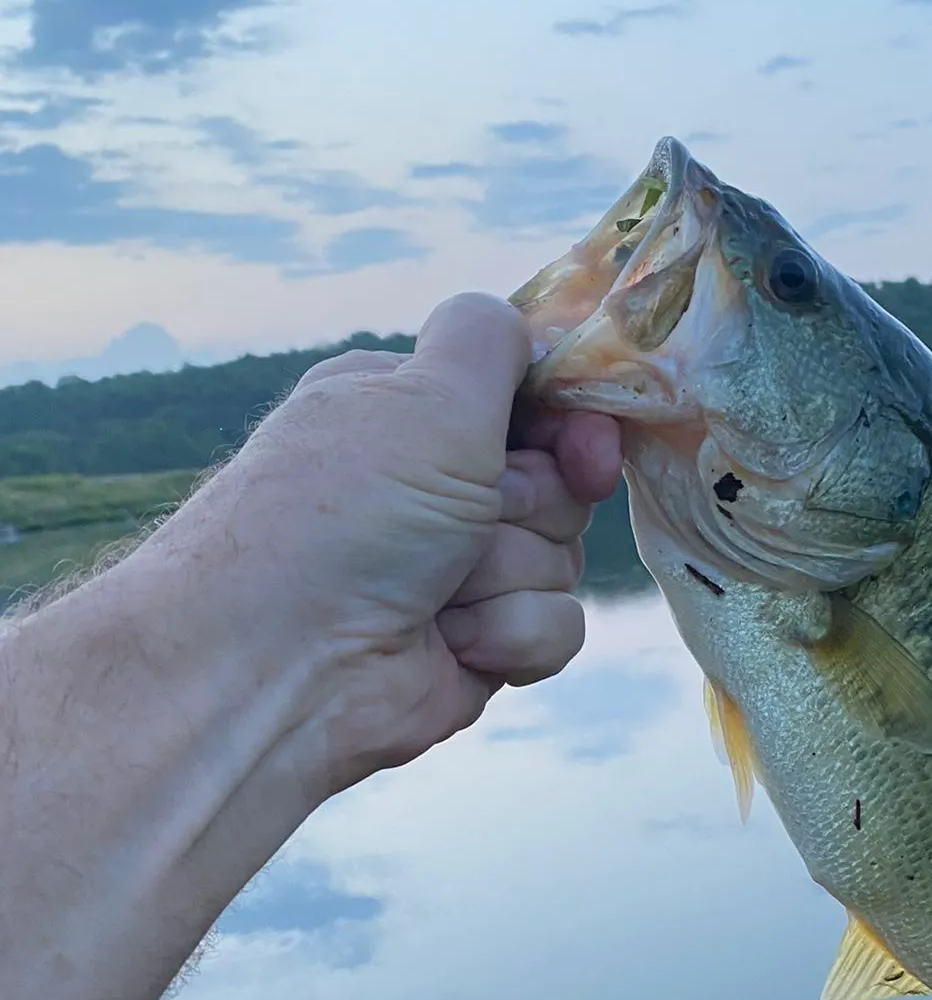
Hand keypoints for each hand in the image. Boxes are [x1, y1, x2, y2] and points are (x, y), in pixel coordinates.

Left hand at [132, 292, 621, 799]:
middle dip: (529, 506)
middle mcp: (433, 488)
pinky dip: (509, 634)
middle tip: (472, 518)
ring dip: (509, 575)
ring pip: (562, 559)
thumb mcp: (422, 395)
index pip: (532, 402)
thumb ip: (487, 338)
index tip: (584, 450)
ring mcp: (458, 570)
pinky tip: (451, 642)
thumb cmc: (343, 515)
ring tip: (437, 593)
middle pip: (559, 483)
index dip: (571, 427)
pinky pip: (554, 627)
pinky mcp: (478, 642)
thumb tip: (521, 329)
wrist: (278, 670)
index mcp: (412, 415)